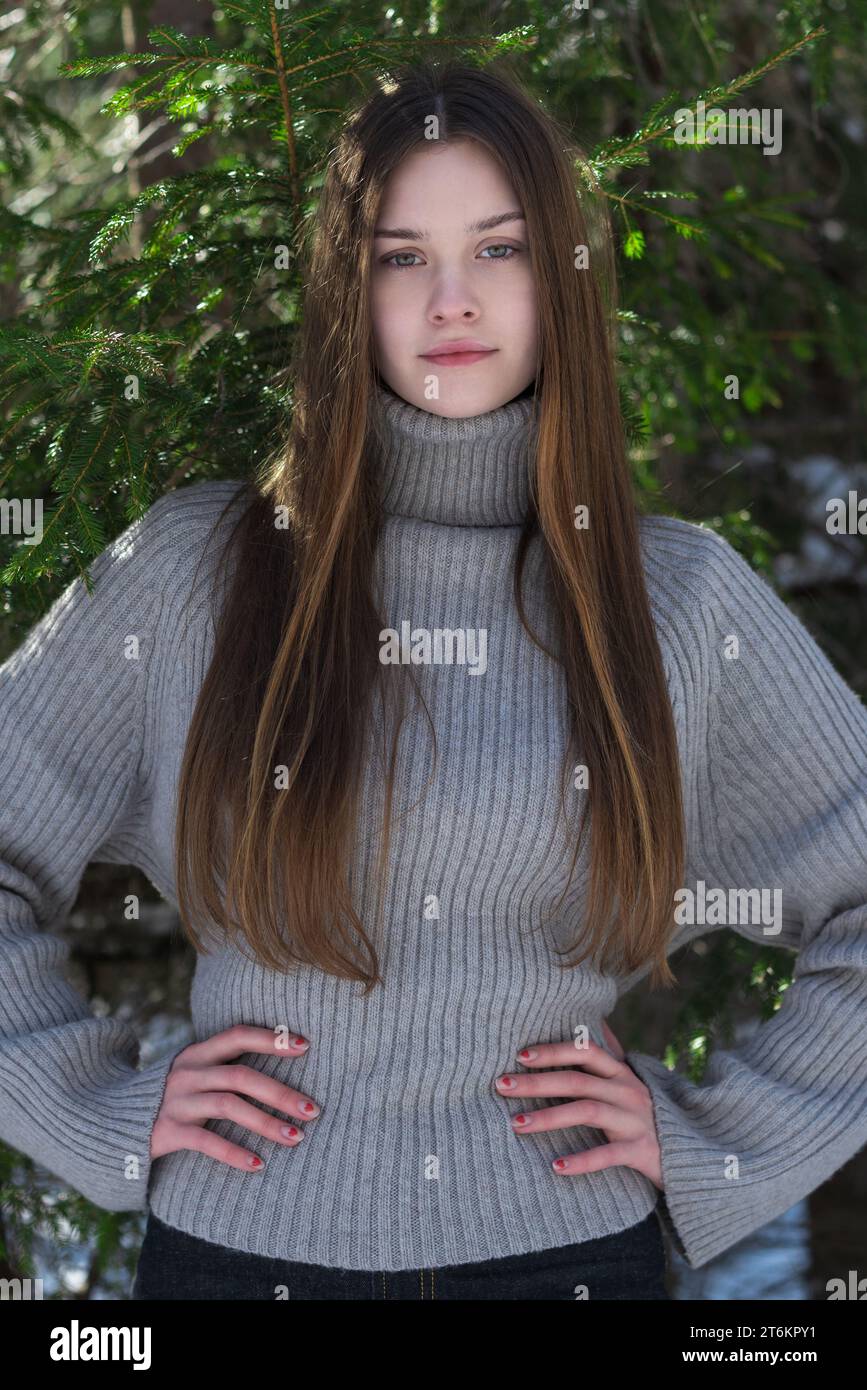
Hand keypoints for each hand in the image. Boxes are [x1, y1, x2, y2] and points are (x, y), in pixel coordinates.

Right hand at [150, 1024, 320, 1170]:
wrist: (110, 1121)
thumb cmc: (169, 1097)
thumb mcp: (192, 1073)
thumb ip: (223, 1067)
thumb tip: (279, 1059)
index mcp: (197, 1053)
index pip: (237, 1035)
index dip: (271, 1038)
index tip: (305, 1045)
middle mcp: (187, 1072)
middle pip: (241, 1076)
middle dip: (280, 1092)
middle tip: (313, 1110)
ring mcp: (176, 1101)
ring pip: (228, 1105)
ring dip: (266, 1122)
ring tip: (295, 1138)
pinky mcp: (167, 1131)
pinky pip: (205, 1141)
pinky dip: (234, 1153)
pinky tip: (257, 1165)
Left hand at [494, 1019, 663, 1189]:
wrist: (694, 1153)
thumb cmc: (650, 1116)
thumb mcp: (632, 1082)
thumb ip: (611, 1056)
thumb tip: (595, 1020)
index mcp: (621, 1073)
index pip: (585, 1051)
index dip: (554, 1050)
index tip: (521, 1054)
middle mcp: (627, 1091)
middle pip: (577, 1080)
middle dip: (537, 1082)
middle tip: (501, 1085)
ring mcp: (635, 1120)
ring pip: (587, 1112)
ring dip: (549, 1118)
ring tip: (516, 1124)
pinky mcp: (641, 1151)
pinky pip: (608, 1155)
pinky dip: (582, 1161)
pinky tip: (556, 1168)